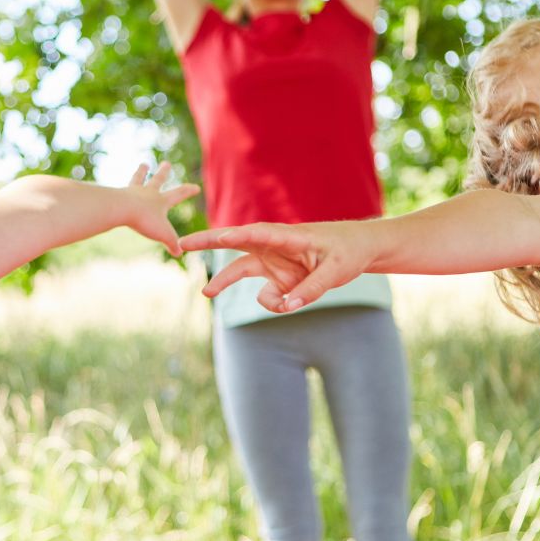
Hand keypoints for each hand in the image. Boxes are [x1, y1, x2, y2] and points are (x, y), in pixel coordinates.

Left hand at [123, 161, 198, 255]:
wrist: (121, 208)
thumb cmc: (144, 220)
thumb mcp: (162, 234)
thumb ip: (172, 243)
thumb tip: (179, 253)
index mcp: (161, 201)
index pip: (179, 193)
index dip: (188, 191)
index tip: (196, 187)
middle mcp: (147, 193)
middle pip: (158, 180)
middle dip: (164, 172)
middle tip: (166, 163)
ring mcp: (132, 192)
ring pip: (138, 179)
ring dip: (141, 172)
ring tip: (143, 164)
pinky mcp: (118, 195)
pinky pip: (121, 190)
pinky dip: (121, 189)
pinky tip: (118, 190)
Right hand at [180, 220, 377, 310]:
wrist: (358, 250)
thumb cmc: (348, 253)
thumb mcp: (336, 272)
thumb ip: (312, 289)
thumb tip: (288, 306)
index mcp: (289, 236)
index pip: (259, 234)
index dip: (237, 235)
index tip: (220, 236)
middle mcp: (274, 246)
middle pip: (234, 242)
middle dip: (207, 243)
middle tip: (181, 244)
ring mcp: (273, 260)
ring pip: (240, 270)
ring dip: (228, 283)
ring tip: (215, 294)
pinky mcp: (276, 275)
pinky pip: (265, 294)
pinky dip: (274, 303)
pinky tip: (292, 302)